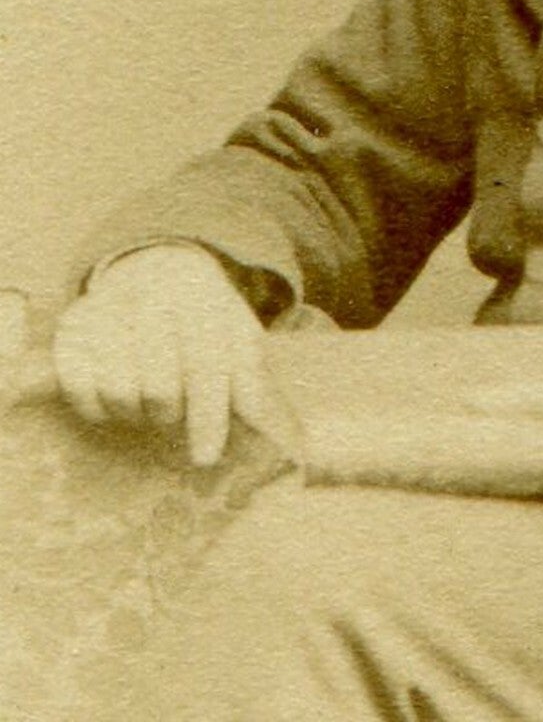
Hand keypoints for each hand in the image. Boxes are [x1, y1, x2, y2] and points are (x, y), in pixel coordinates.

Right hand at [53, 243, 298, 466]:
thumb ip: (252, 383)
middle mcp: (151, 296)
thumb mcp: (238, 338)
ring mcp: (107, 307)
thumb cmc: (205, 319)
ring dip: (134, 412)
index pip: (205, 366)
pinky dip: (95, 406)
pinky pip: (76, 385)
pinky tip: (113, 401)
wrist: (159, 272)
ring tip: (146, 403)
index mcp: (201, 297)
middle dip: (169, 413)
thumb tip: (283, 440)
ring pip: (117, 389)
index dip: (208, 416)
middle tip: (172, 413)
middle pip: (159, 387)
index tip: (207, 457)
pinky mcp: (71, 325)